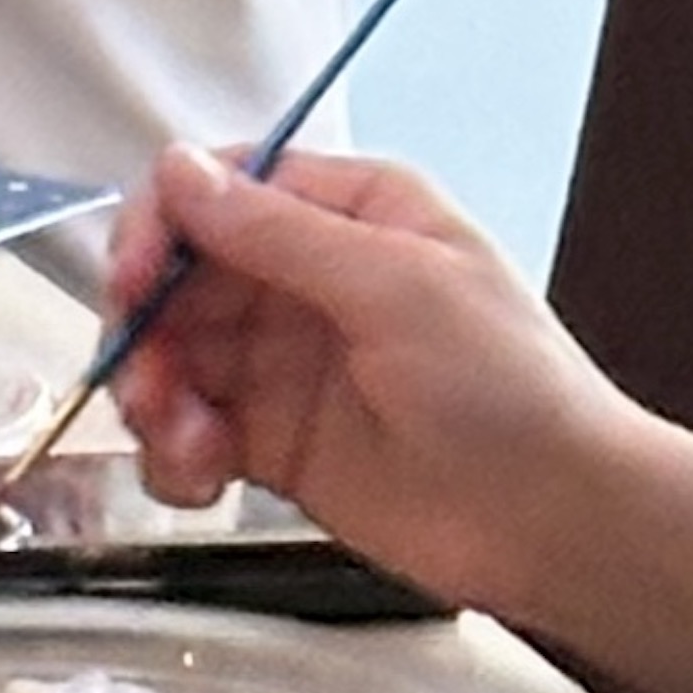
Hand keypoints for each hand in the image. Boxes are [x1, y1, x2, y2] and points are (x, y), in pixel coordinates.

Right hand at [103, 144, 648, 624]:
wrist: (560, 524)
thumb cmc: (510, 387)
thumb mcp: (397, 289)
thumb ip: (278, 233)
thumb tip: (177, 168)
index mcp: (349, 212)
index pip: (220, 188)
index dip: (160, 225)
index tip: (132, 278)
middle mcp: (308, 278)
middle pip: (180, 276)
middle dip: (146, 325)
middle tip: (146, 382)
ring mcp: (287, 364)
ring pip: (173, 357)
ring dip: (154, 397)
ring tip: (183, 445)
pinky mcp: (275, 444)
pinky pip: (190, 434)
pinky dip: (174, 455)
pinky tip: (201, 478)